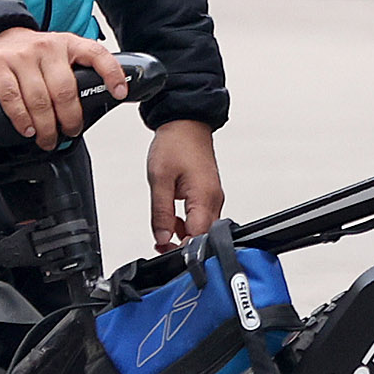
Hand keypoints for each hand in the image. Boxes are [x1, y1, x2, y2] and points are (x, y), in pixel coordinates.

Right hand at [0, 26, 129, 148]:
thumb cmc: (31, 51)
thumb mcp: (58, 54)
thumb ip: (75, 71)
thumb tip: (98, 102)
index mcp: (68, 44)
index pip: (97, 54)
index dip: (112, 73)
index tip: (119, 92)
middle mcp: (46, 47)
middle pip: (64, 90)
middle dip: (70, 118)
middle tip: (69, 131)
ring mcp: (21, 56)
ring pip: (38, 98)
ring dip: (45, 126)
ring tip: (47, 138)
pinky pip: (11, 97)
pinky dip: (21, 118)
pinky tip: (27, 129)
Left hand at [149, 119, 223, 250]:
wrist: (185, 123)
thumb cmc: (175, 144)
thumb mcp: (159, 179)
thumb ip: (161, 213)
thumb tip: (162, 238)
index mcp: (204, 197)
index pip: (199, 237)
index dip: (181, 249)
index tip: (164, 251)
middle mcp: (214, 200)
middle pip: (203, 235)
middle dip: (181, 243)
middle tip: (161, 242)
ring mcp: (213, 197)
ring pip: (201, 227)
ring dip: (183, 233)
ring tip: (164, 227)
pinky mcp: (208, 194)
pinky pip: (200, 216)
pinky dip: (186, 222)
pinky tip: (173, 217)